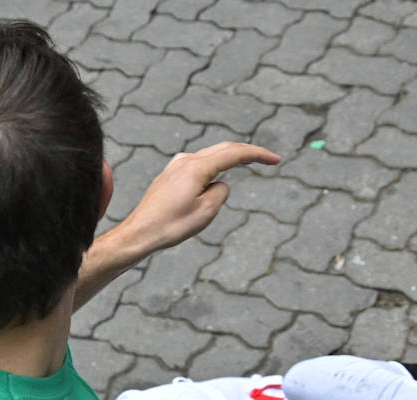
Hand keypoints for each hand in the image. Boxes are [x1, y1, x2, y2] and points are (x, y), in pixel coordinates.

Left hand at [116, 141, 280, 254]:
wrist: (140, 232)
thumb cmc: (171, 226)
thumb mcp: (206, 211)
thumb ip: (221, 192)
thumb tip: (219, 183)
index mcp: (197, 167)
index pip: (234, 154)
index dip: (257, 154)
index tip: (275, 159)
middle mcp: (186, 160)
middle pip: (224, 149)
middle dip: (247, 153)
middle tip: (269, 158)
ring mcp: (176, 165)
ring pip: (210, 156)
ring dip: (230, 159)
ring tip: (248, 162)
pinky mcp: (170, 174)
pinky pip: (199, 165)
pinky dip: (214, 166)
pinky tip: (217, 173)